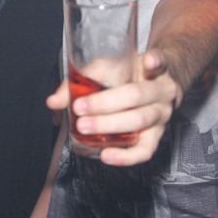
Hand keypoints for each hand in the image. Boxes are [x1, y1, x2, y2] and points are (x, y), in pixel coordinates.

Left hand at [48, 51, 176, 166]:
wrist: (156, 91)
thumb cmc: (130, 77)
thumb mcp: (110, 69)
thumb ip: (82, 80)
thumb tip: (54, 101)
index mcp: (155, 69)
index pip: (158, 61)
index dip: (153, 62)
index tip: (149, 61)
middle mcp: (164, 92)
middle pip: (137, 95)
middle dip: (106, 102)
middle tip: (80, 107)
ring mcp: (162, 115)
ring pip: (139, 121)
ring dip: (109, 125)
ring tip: (85, 127)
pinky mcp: (156, 137)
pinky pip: (145, 150)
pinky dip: (127, 156)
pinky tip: (107, 155)